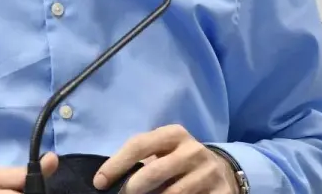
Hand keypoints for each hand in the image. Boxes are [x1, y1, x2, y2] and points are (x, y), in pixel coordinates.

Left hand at [93, 125, 237, 193]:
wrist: (221, 172)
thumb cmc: (180, 161)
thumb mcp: (164, 151)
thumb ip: (142, 159)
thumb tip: (106, 179)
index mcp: (174, 134)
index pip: (139, 145)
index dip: (116, 164)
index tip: (99, 182)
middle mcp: (193, 151)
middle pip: (153, 172)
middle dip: (132, 188)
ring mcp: (208, 173)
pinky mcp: (220, 193)